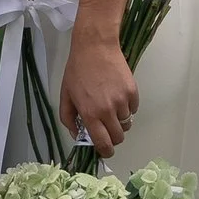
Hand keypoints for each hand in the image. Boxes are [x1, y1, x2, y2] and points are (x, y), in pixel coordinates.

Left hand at [60, 29, 137, 160]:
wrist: (95, 47)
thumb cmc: (77, 70)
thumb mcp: (65, 95)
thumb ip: (68, 119)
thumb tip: (77, 135)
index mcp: (90, 114)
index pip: (103, 144)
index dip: (105, 152)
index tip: (105, 150)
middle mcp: (108, 111)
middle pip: (119, 137)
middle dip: (113, 137)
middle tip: (107, 128)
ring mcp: (122, 102)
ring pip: (127, 123)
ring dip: (120, 121)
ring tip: (111, 107)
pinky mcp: (133, 92)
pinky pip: (133, 109)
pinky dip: (127, 108)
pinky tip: (118, 96)